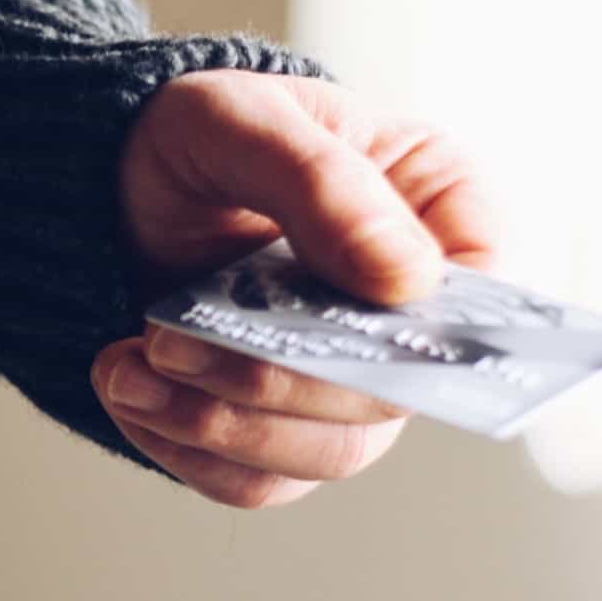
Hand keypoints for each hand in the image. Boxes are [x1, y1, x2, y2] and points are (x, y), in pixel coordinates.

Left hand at [92, 69, 496, 507]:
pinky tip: (129, 391)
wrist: (117, 180)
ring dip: (219, 427)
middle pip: (393, 397)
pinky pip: (258, 479)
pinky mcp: (282, 426)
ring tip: (132, 370)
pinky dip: (188, 451)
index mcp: (438, 213)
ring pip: (325, 454)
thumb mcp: (244, 121)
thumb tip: (407, 279)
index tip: (326, 326)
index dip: (428, 333)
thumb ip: (323, 184)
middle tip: (172, 342)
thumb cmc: (204, 133)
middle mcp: (408, 312)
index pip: (484, 295)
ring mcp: (349, 379)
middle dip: (275, 382)